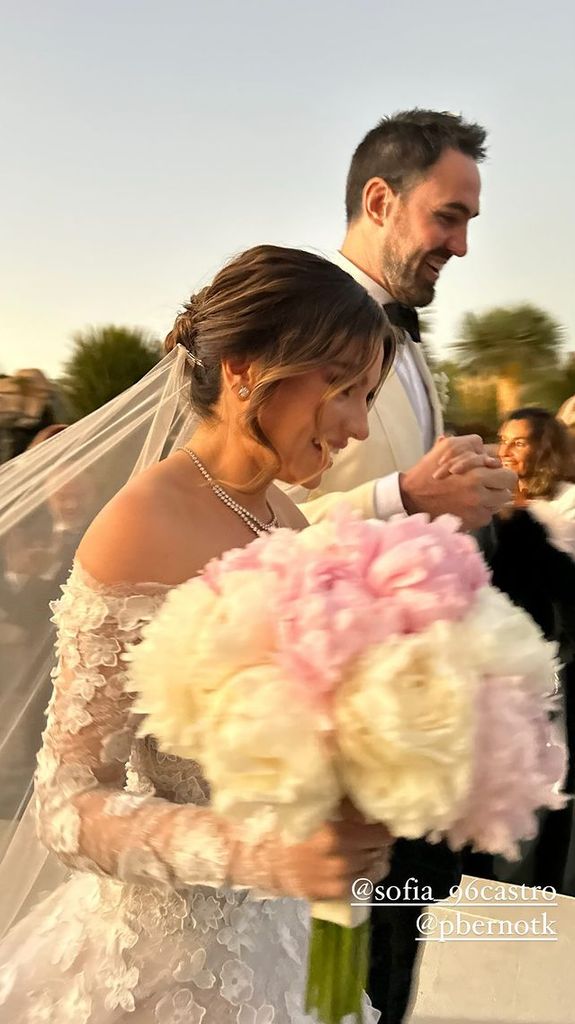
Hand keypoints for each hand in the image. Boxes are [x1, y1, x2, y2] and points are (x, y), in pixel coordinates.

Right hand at [231, 801, 391, 900]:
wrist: (258, 857)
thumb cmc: (283, 822)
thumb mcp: (309, 800)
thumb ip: (337, 788)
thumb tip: (354, 762)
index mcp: (336, 834)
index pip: (379, 831)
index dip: (381, 821)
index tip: (379, 814)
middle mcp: (340, 860)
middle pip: (378, 849)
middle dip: (378, 838)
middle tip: (372, 827)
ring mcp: (336, 880)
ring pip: (374, 867)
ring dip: (374, 854)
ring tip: (366, 844)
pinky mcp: (331, 894)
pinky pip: (363, 883)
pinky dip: (366, 871)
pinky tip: (358, 861)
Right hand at [399, 435, 516, 529]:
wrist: (410, 498)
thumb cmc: (429, 471)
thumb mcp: (449, 447)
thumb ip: (474, 446)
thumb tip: (493, 456)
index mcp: (477, 476)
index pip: (509, 477)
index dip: (501, 473)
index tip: (492, 473)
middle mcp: (480, 497)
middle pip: (507, 494)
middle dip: (498, 488)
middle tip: (485, 485)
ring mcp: (476, 514)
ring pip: (496, 506)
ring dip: (489, 500)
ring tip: (471, 494)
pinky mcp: (470, 525)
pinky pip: (485, 517)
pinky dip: (478, 511)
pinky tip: (464, 505)